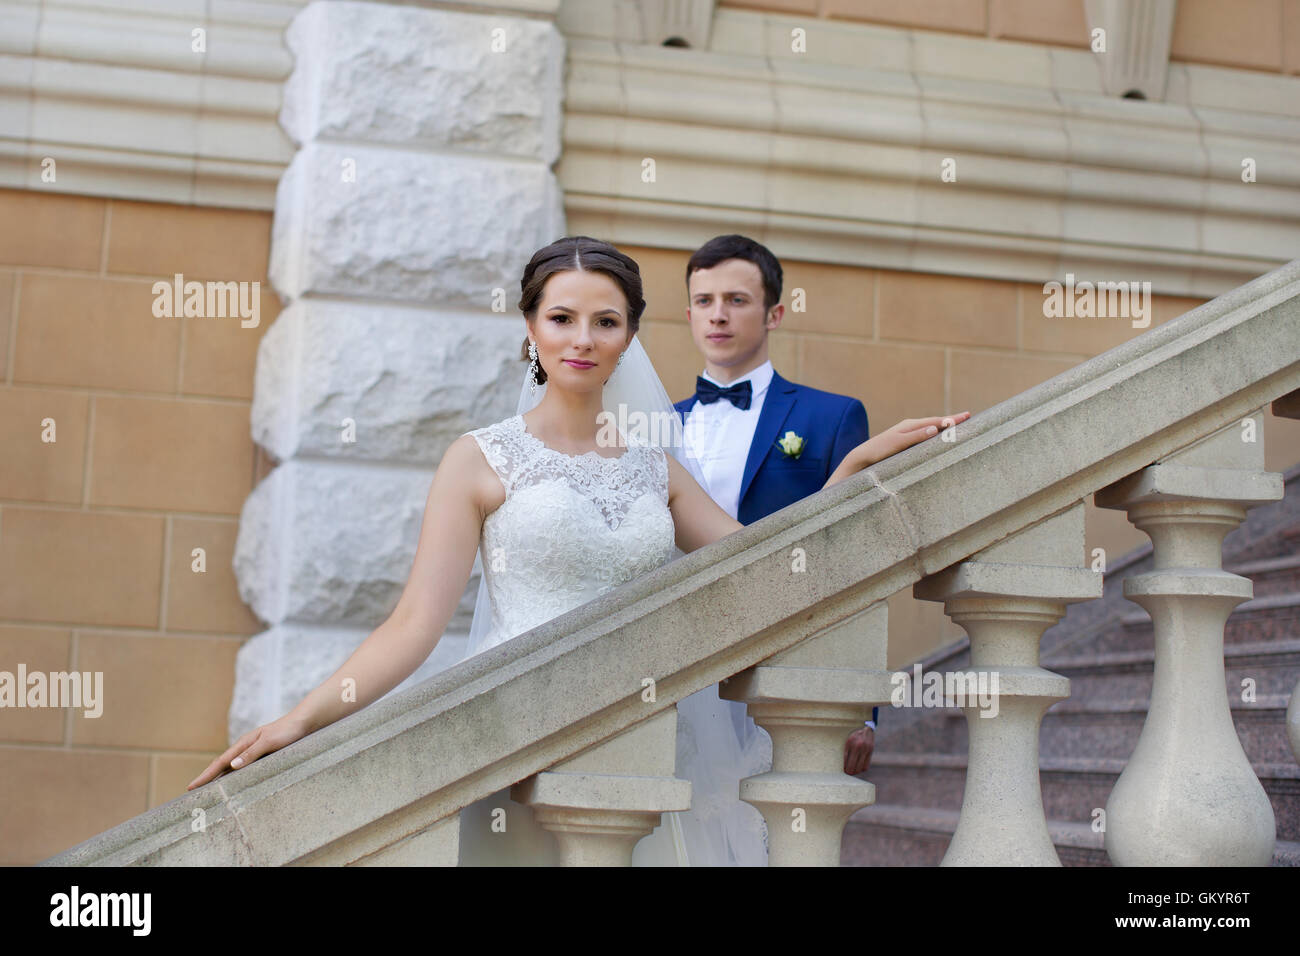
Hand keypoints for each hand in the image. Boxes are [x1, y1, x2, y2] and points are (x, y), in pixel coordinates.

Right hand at [186, 713, 310, 790]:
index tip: (191, 787)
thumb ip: (252, 753)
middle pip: (222, 765)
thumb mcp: (270, 742)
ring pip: (231, 767)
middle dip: (207, 778)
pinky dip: (234, 776)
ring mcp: (254, 751)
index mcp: (244, 744)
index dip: (205, 776)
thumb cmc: (288, 731)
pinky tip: (234, 783)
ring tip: (208, 790)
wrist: (304, 722)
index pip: (220, 763)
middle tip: (193, 792)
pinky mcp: (263, 755)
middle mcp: (246, 748)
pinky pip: (243, 768)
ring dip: (219, 778)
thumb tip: (231, 765)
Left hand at [844, 726, 874, 774]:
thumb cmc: (855, 736)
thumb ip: (846, 751)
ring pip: (860, 767)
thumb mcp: (848, 741)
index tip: (842, 771)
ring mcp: (865, 749)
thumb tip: (843, 765)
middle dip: (849, 771)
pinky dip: (862, 769)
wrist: (867, 730)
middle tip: (847, 773)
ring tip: (853, 772)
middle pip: (852, 765)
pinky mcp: (871, 752)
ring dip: (856, 772)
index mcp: (850, 742)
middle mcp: (858, 746)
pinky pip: (866, 765)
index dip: (844, 767)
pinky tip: (859, 769)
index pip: (845, 759)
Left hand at [856, 411, 970, 468]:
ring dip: (945, 427)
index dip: (951, 420)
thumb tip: (935, 428)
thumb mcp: (898, 444)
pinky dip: (936, 436)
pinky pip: (926, 437)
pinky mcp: (906, 444)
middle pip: (935, 422)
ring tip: (959, 426)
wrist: (862, 458)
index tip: (966, 416)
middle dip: (951, 420)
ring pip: (931, 429)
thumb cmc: (879, 451)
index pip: (935, 421)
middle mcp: (910, 428)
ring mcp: (908, 435)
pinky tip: (941, 438)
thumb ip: (916, 436)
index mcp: (910, 425)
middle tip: (968, 417)